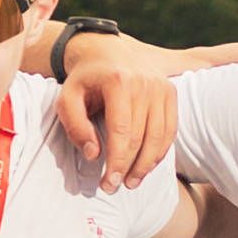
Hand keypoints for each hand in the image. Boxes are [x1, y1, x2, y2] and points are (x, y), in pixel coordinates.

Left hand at [56, 29, 182, 179]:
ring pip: (159, 137)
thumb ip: (75, 126)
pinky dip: (160, 152)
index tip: (107, 183)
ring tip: (131, 182)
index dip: (116, 162)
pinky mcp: (171, 92)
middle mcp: (145, 83)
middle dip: (128, 168)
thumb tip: (93, 154)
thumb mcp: (67, 98)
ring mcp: (161, 87)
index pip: (121, 132)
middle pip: (141, 137)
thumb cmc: (84, 79)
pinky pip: (170, 129)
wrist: (106, 50)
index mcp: (119, 82)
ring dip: (146, 165)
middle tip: (115, 187)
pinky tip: (146, 166)